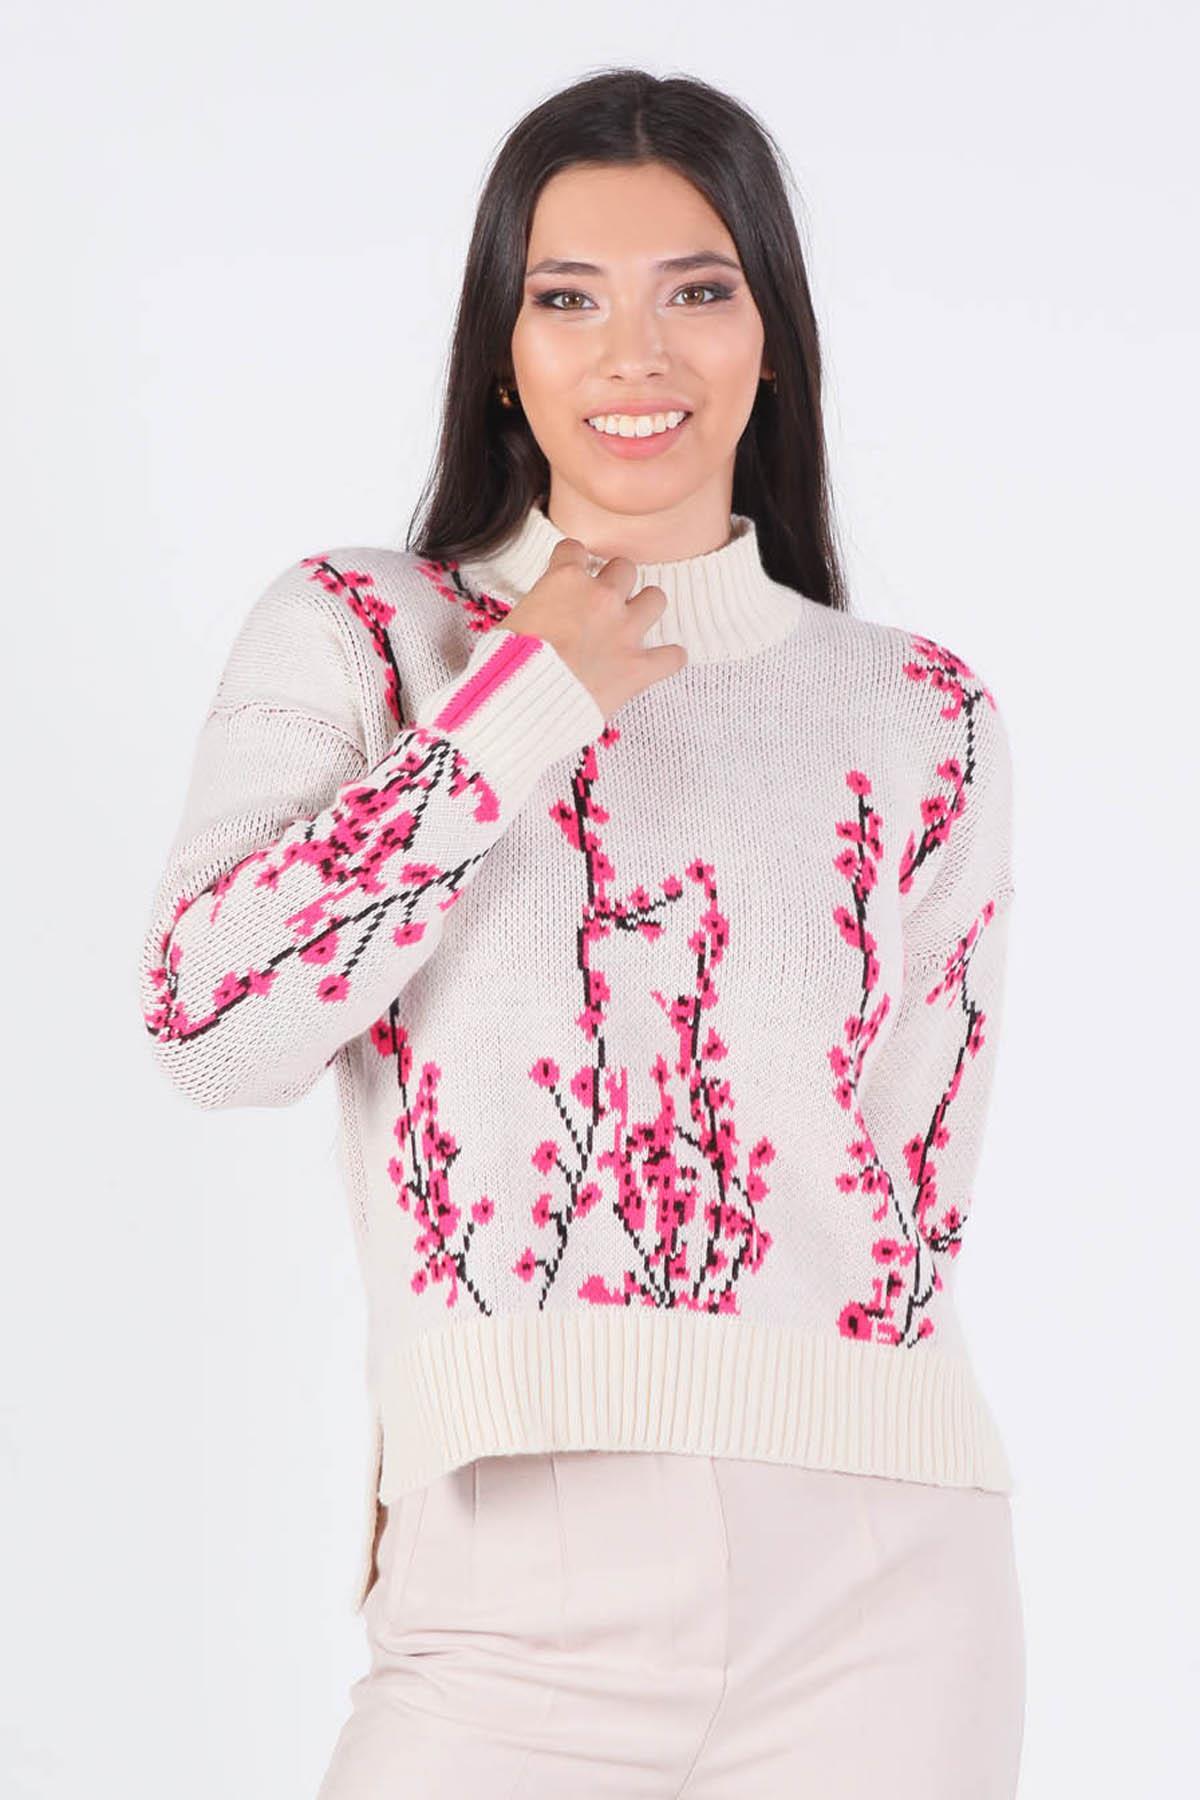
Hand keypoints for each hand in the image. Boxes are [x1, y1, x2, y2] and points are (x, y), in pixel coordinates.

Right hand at [497, 536, 686, 718]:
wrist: (523, 703)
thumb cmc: (506, 666)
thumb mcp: (509, 623)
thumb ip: (535, 610)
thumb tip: (537, 619)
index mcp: (565, 580)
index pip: (574, 550)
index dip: (571, 563)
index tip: (570, 576)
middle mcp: (601, 597)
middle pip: (624, 568)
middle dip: (615, 582)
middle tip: (603, 603)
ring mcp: (625, 631)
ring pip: (656, 598)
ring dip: (645, 609)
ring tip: (633, 624)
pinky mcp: (638, 667)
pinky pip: (673, 656)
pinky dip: (668, 659)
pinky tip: (659, 662)